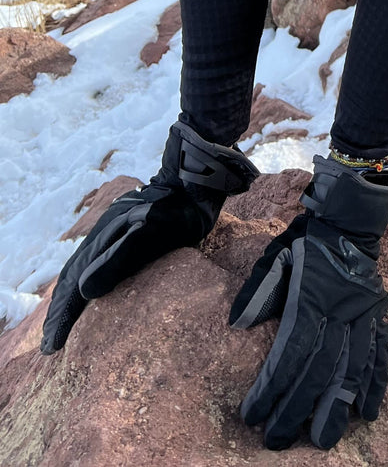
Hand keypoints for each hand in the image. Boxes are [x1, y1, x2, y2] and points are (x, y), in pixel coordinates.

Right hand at [40, 120, 258, 354]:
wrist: (192, 185)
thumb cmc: (175, 213)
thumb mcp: (149, 236)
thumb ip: (118, 259)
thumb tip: (84, 291)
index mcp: (101, 243)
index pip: (73, 286)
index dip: (61, 317)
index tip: (50, 347)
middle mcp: (100, 238)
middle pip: (71, 279)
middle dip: (59, 311)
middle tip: (49, 344)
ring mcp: (111, 234)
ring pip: (81, 270)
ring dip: (69, 298)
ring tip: (62, 322)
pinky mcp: (125, 233)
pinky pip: (95, 262)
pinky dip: (85, 281)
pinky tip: (91, 291)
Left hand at [230, 154, 387, 449]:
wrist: (350, 216)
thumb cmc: (306, 239)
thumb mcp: (274, 254)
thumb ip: (258, 290)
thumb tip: (236, 325)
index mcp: (312, 296)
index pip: (291, 351)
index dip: (272, 386)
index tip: (253, 414)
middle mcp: (341, 309)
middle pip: (320, 368)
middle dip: (297, 408)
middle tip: (278, 440)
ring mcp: (364, 314)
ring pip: (353, 367)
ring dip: (337, 406)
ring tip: (324, 440)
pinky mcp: (378, 315)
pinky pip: (380, 353)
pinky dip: (375, 384)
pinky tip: (369, 412)